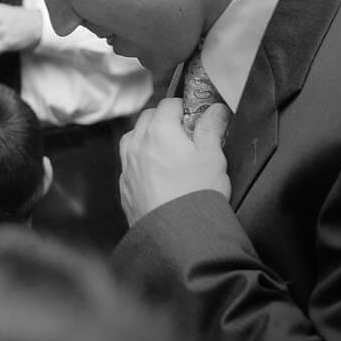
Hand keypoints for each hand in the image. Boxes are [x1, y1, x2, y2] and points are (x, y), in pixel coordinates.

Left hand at [118, 98, 229, 225]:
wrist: (177, 236)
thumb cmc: (198, 193)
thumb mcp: (213, 156)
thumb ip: (211, 129)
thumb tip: (216, 109)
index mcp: (158, 130)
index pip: (168, 104)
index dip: (185, 108)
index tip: (197, 119)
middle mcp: (136, 144)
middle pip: (147, 118)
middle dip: (164, 120)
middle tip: (185, 135)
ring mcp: (127, 166)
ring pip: (133, 139)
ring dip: (147, 138)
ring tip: (168, 153)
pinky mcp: (124, 187)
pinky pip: (129, 164)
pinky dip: (140, 162)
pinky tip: (156, 175)